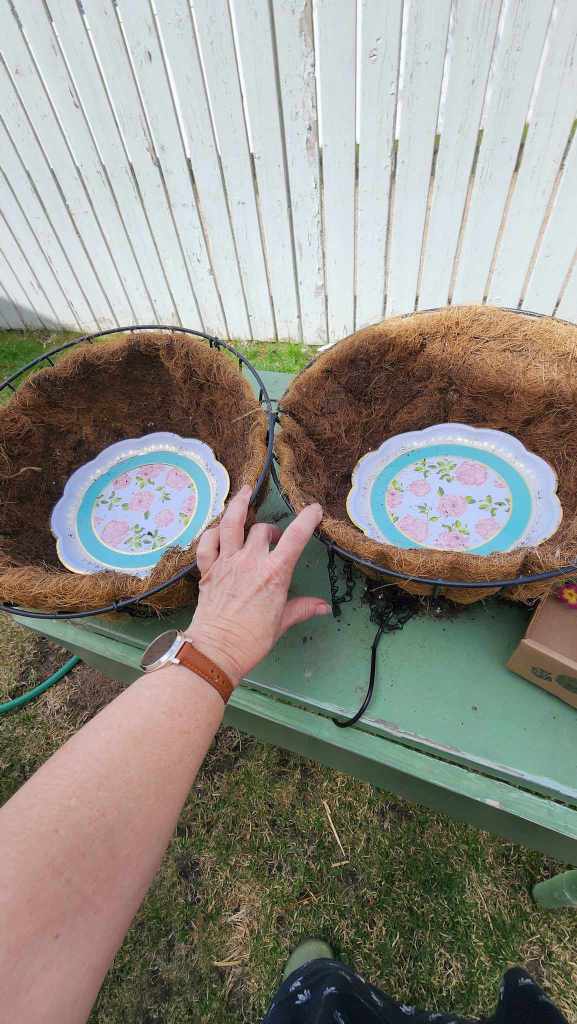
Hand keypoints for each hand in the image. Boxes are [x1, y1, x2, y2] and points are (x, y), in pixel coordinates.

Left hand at [184, 486, 330, 685]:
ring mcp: (226, 562)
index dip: (307, 519)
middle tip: (273, 538)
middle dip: (271, 530)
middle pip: (262, 530)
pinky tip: (218, 529)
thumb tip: (323, 607)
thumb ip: (302, 608)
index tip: (314, 510)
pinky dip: (212, 533)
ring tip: (244, 492)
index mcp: (274, 573)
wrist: (215, 651)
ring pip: (231, 523)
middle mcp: (250, 561)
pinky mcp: (208, 570)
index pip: (295, 538)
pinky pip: (207, 543)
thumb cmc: (252, 640)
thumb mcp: (281, 623)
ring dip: (239, 505)